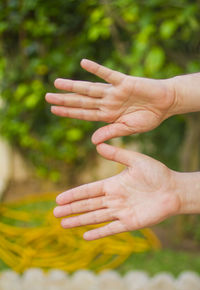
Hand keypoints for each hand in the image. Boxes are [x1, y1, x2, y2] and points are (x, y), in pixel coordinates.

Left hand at [45, 59, 175, 143]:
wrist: (165, 104)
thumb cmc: (149, 118)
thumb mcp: (129, 129)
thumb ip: (111, 132)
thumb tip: (93, 141)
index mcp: (108, 115)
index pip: (84, 113)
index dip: (69, 111)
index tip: (54, 109)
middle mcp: (107, 102)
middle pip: (82, 101)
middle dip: (65, 99)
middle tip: (47, 97)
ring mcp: (114, 92)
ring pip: (90, 88)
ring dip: (73, 86)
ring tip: (57, 82)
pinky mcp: (124, 82)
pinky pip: (108, 74)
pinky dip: (96, 69)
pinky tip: (83, 63)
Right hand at [54, 143, 179, 239]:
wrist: (174, 189)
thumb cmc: (157, 173)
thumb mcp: (136, 160)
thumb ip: (117, 154)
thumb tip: (98, 145)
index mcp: (113, 184)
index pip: (89, 190)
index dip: (74, 194)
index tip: (59, 198)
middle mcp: (114, 199)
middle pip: (88, 205)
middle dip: (71, 209)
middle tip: (55, 213)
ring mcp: (121, 212)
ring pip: (95, 218)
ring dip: (79, 221)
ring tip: (63, 224)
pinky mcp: (130, 223)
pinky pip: (111, 229)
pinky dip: (98, 233)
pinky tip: (86, 236)